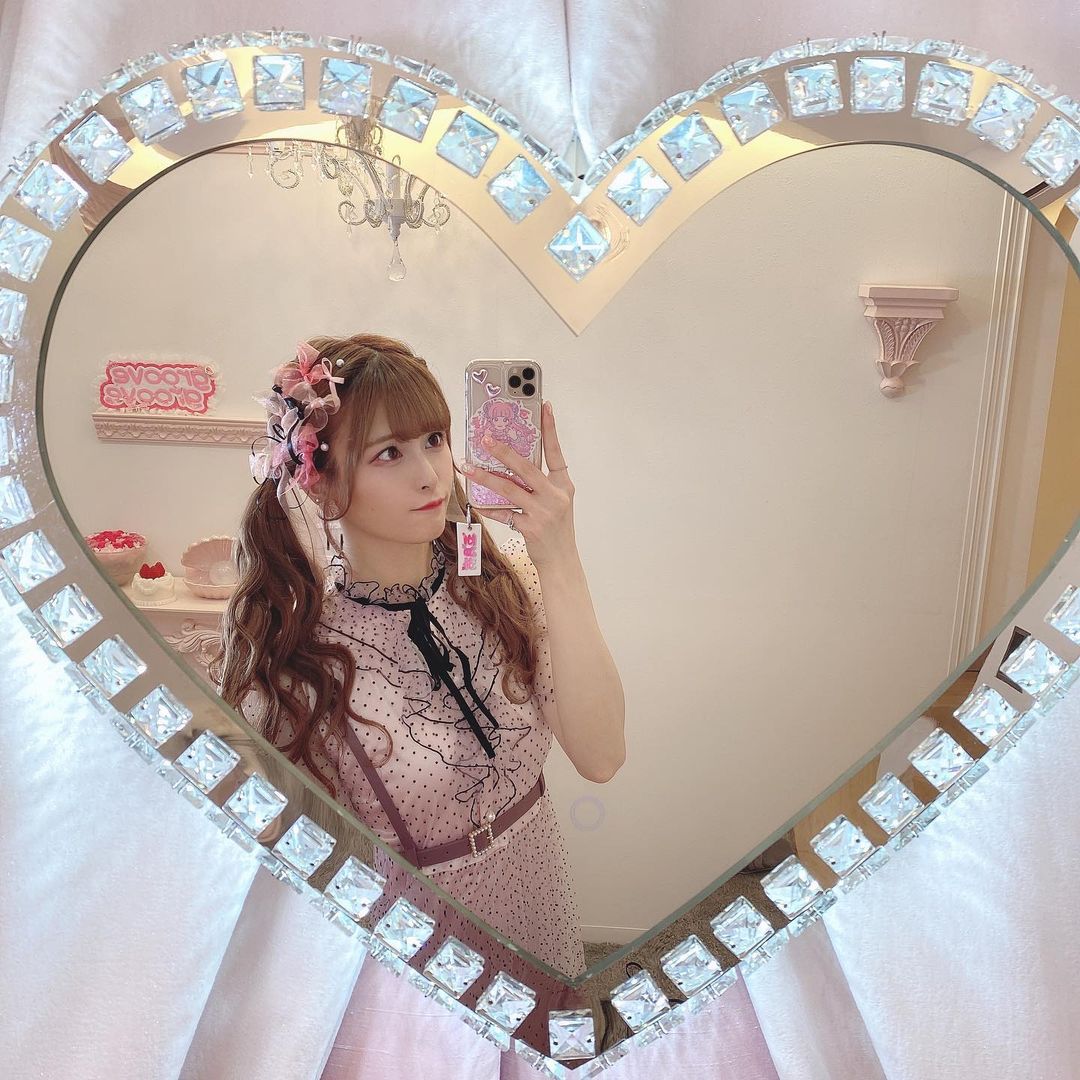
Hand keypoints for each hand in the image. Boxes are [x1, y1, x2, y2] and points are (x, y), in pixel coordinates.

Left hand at [459, 401, 576, 570]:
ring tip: (468, 468)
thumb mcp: (556, 501)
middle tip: (486, 439)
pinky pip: (503, 514)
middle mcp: (555, 496)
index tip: (544, 406)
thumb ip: (540, 483)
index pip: (556, 452)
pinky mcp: (530, 528)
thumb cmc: (556, 528)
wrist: (562, 560)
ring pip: (509, 489)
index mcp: (563, 485)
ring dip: (485, 477)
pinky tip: (475, 502)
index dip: (551, 429)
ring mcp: (543, 512)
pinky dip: (488, 508)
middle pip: (527, 468)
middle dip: (504, 452)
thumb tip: (513, 462)